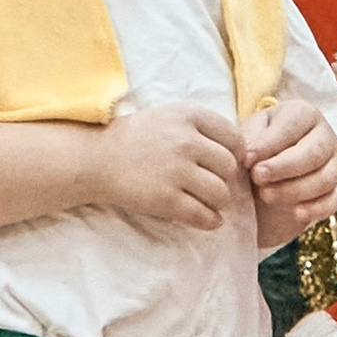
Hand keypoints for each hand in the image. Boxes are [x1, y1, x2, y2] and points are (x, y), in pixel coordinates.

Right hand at [91, 105, 245, 235]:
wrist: (94, 158)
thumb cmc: (136, 138)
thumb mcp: (169, 117)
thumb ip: (202, 128)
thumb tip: (242, 153)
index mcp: (188, 115)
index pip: (234, 138)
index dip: (235, 155)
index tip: (223, 165)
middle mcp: (185, 141)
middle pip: (230, 167)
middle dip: (225, 179)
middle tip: (212, 185)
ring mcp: (175, 170)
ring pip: (221, 193)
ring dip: (219, 202)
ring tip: (208, 202)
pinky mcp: (165, 198)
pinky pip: (203, 215)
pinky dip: (210, 221)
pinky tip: (207, 219)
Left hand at [241, 100, 336, 250]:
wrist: (264, 178)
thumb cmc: (256, 149)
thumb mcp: (248, 137)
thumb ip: (248, 141)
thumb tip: (250, 155)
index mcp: (303, 114)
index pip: (294, 124)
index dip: (270, 142)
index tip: (247, 159)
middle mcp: (324, 136)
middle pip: (314, 152)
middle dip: (284, 167)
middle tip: (257, 176)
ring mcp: (334, 163)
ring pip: (325, 178)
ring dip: (294, 190)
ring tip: (265, 195)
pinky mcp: (336, 189)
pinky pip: (334, 200)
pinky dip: (316, 208)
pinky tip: (295, 213)